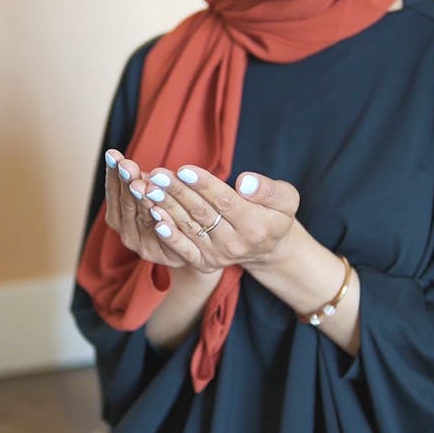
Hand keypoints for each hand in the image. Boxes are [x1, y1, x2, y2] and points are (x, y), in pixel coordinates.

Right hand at [105, 149, 188, 268]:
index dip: (113, 174)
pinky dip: (162, 227)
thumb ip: (139, 181)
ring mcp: (144, 246)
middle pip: (128, 204)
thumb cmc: (166, 211)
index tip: (112, 155)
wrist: (190, 247)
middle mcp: (127, 233)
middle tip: (126, 166)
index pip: (115, 193)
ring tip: (141, 185)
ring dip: (143, 201)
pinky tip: (160, 212)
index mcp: (119, 217)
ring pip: (144, 219)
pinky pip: (164, 239)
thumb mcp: (150, 193)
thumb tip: (119, 159)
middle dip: (127, 183)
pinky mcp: (164, 255)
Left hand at [132, 164, 299, 273]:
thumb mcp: (285, 199)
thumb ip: (268, 190)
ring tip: (148, 188)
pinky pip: (182, 249)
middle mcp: (235, 245)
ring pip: (188, 227)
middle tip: (157, 175)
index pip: (225, 202)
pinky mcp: (204, 263)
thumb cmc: (274, 214)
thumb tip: (244, 182)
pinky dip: (168, 234)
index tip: (184, 169)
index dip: (204, 185)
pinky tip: (153, 218)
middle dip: (177, 192)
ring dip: (166, 207)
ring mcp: (217, 256)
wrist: (267, 246)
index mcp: (255, 227)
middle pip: (201, 213)